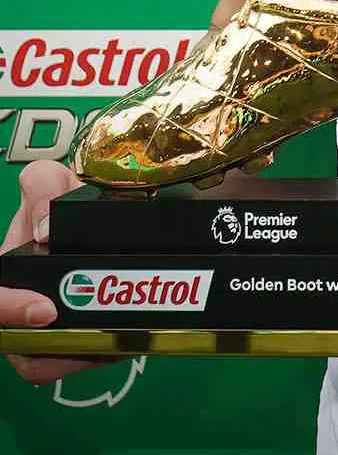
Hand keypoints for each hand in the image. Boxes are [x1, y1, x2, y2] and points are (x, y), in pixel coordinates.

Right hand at [2, 159, 114, 383]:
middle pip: (21, 348)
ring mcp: (38, 324)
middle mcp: (18, 304)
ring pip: (48, 362)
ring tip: (118, 340)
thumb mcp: (49, 181)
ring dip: (82, 356)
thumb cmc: (57, 200)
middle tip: (99, 342)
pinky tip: (122, 337)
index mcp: (7, 271)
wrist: (82, 210)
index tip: (46, 310)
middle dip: (55, 354)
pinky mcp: (65, 334)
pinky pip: (73, 358)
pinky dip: (96, 353)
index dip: (10, 310)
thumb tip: (46, 228)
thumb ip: (42, 186)